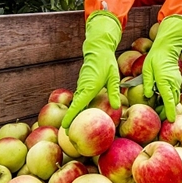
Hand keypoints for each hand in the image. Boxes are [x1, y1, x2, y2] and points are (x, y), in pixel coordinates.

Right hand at [61, 11, 121, 129]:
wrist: (98, 49)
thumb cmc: (106, 62)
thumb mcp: (113, 77)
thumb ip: (113, 92)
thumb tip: (116, 107)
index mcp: (89, 87)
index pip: (77, 105)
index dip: (70, 116)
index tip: (65, 126)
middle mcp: (83, 88)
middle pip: (75, 107)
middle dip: (71, 119)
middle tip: (67, 133)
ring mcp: (82, 86)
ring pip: (77, 103)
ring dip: (75, 114)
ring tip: (75, 126)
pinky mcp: (83, 84)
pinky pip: (80, 98)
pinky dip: (79, 107)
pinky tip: (84, 113)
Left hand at [142, 15, 181, 121]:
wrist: (167, 48)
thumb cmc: (155, 58)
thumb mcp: (147, 70)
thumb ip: (147, 84)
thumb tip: (149, 95)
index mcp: (164, 81)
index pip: (169, 100)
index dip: (170, 111)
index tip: (171, 120)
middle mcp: (172, 83)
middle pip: (173, 102)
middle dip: (168, 111)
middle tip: (159, 117)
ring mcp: (176, 82)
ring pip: (175, 98)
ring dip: (169, 105)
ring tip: (159, 110)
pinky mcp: (177, 80)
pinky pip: (175, 93)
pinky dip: (170, 98)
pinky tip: (162, 99)